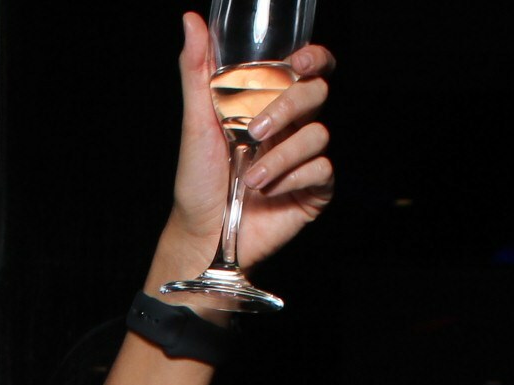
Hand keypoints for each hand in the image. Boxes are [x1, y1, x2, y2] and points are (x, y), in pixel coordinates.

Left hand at [160, 17, 335, 278]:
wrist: (203, 234)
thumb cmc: (198, 181)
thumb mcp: (196, 123)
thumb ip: (198, 71)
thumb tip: (192, 20)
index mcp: (269, 104)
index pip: (307, 68)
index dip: (314, 57)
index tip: (298, 61)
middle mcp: (292, 126)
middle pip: (317, 93)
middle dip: (288, 107)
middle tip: (255, 131)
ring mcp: (305, 157)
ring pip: (319, 134)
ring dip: (281, 156)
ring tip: (250, 178)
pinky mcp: (314, 189)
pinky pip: (322, 169)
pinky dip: (291, 179)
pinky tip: (268, 192)